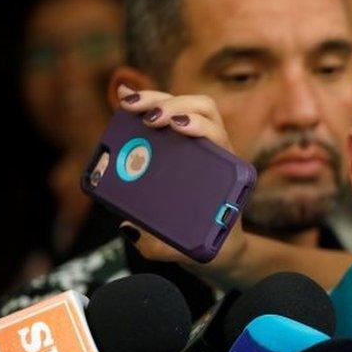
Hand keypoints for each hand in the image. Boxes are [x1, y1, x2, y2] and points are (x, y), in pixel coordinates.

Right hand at [114, 84, 246, 271]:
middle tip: (146, 116)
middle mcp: (218, 152)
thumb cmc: (209, 245)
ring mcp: (201, 146)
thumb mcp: (187, 253)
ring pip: (186, 106)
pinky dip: (148, 103)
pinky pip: (169, 117)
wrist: (222, 246)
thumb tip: (129, 226)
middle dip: (173, 105)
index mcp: (227, 173)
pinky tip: (124, 100)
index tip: (178, 128)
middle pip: (203, 110)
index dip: (198, 125)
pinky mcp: (183, 146)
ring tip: (128, 103)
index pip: (218, 134)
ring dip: (157, 98)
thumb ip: (161, 248)